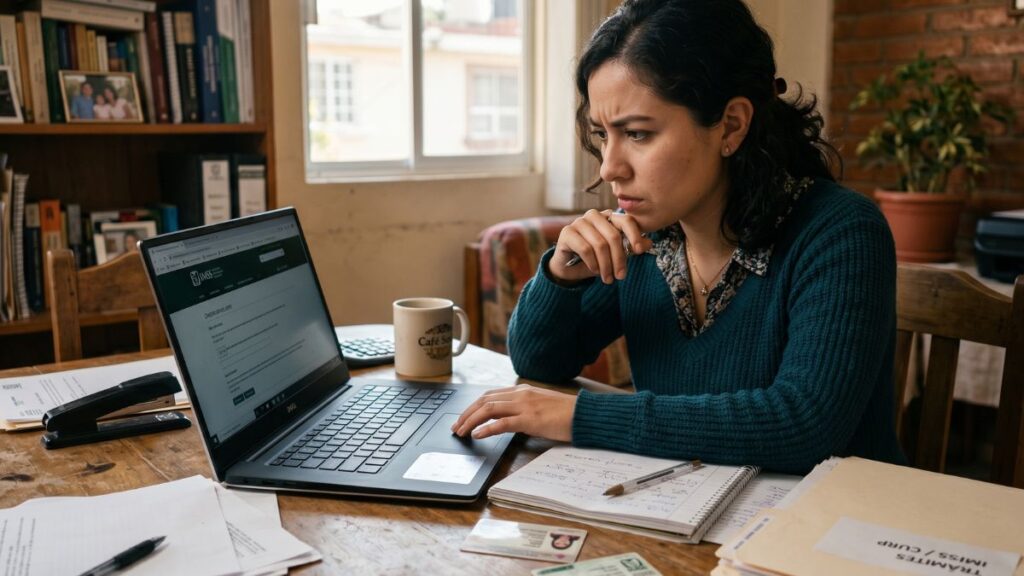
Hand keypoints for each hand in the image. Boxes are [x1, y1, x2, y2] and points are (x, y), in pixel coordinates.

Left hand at [451, 384, 577, 441]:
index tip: (463, 417)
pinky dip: (487, 429)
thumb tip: (507, 418)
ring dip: (471, 421)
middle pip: (484, 400)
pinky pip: (502, 423)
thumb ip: (523, 408)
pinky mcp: (531, 419)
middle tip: (456, 427)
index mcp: (522, 390)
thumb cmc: (566, 413)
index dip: (472, 406)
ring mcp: (525, 406)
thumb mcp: (540, 405)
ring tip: (462, 432)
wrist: (585, 415)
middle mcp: (521, 394)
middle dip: (466, 414)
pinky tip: (478, 435)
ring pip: (489, 409)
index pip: (490, 395)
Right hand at [550, 209, 651, 283]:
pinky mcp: (567, 232)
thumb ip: (632, 247)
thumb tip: (649, 243)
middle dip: (618, 259)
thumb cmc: (595, 259)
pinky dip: (592, 263)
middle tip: (620, 276)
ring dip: (605, 265)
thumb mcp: (617, 254)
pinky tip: (594, 270)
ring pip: (599, 244)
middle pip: (613, 235)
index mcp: (608, 217)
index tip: (638, 251)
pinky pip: (585, 248)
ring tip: (608, 278)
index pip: (625, 220)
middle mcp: (594, 216)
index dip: (634, 235)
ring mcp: (579, 222)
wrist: (570, 269)